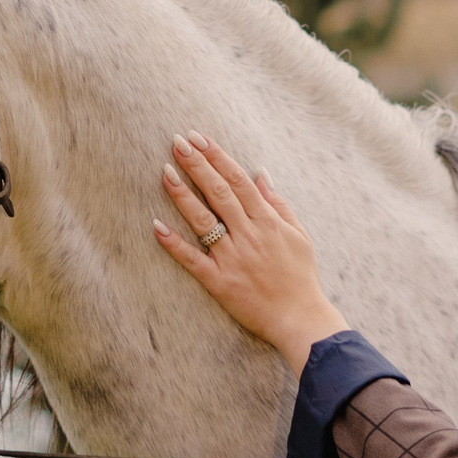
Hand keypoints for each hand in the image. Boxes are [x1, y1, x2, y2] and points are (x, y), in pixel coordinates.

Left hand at [154, 131, 347, 376]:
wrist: (300, 319)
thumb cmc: (301, 277)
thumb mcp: (299, 236)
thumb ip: (279, 205)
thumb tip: (261, 176)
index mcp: (267, 222)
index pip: (238, 181)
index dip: (217, 157)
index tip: (200, 138)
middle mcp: (249, 235)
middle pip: (219, 193)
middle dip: (197, 165)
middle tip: (177, 142)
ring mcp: (233, 258)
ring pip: (203, 221)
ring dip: (182, 194)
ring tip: (165, 171)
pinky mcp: (220, 282)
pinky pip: (193, 260)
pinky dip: (174, 244)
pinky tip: (156, 225)